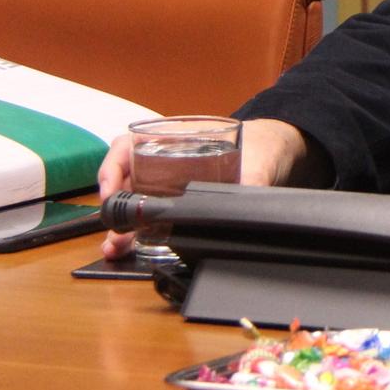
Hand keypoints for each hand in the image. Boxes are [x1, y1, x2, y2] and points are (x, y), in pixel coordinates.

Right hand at [95, 118, 314, 258]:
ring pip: (134, 202)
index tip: (110, 191)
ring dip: (121, 225)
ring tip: (116, 249)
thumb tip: (249, 204)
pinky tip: (132, 249)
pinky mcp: (179, 205)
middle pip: (126, 180)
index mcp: (176, 140)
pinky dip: (138, 233)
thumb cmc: (262, 148)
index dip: (113, 167)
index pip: (129, 146)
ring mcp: (169, 183)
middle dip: (114, 207)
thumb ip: (253, 183)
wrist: (278, 155)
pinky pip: (151, 217)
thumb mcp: (256, 163)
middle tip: (112, 234)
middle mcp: (166, 161)